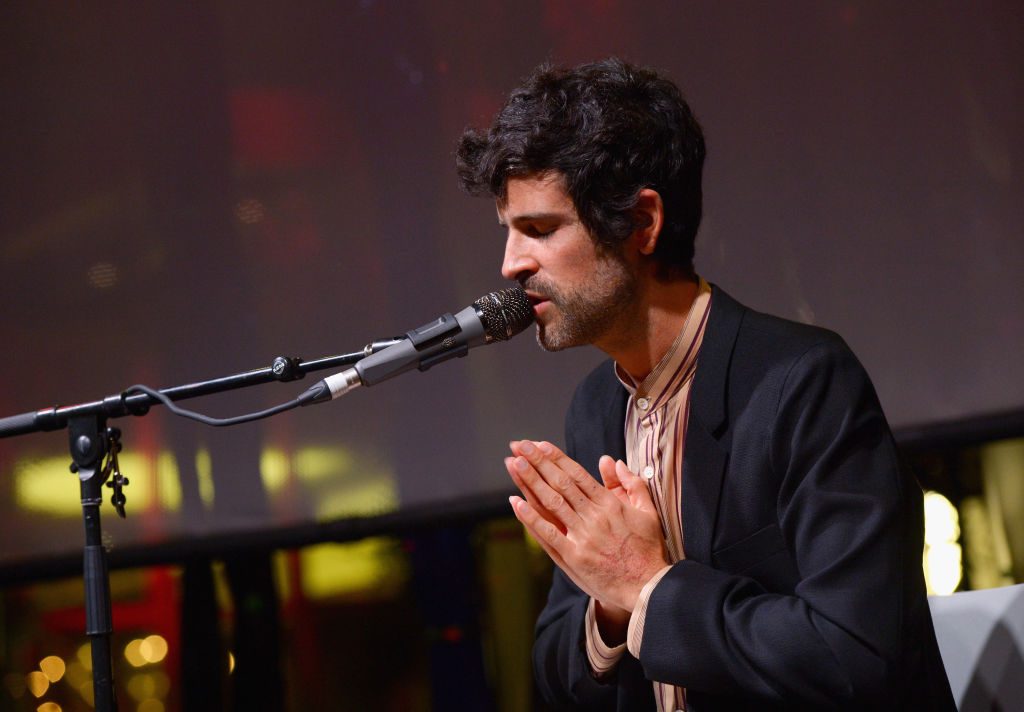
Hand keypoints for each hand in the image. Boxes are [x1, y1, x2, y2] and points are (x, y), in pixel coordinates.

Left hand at [504, 440, 668, 612]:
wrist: (648, 587)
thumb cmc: (648, 550)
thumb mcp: (648, 512)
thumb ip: (631, 484)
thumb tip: (612, 462)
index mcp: (610, 504)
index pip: (577, 474)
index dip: (556, 458)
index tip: (540, 445)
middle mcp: (593, 516)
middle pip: (560, 483)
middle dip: (537, 462)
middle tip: (519, 445)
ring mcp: (582, 537)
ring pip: (551, 503)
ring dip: (530, 481)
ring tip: (514, 464)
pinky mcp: (573, 558)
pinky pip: (548, 534)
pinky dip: (531, 518)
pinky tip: (516, 503)